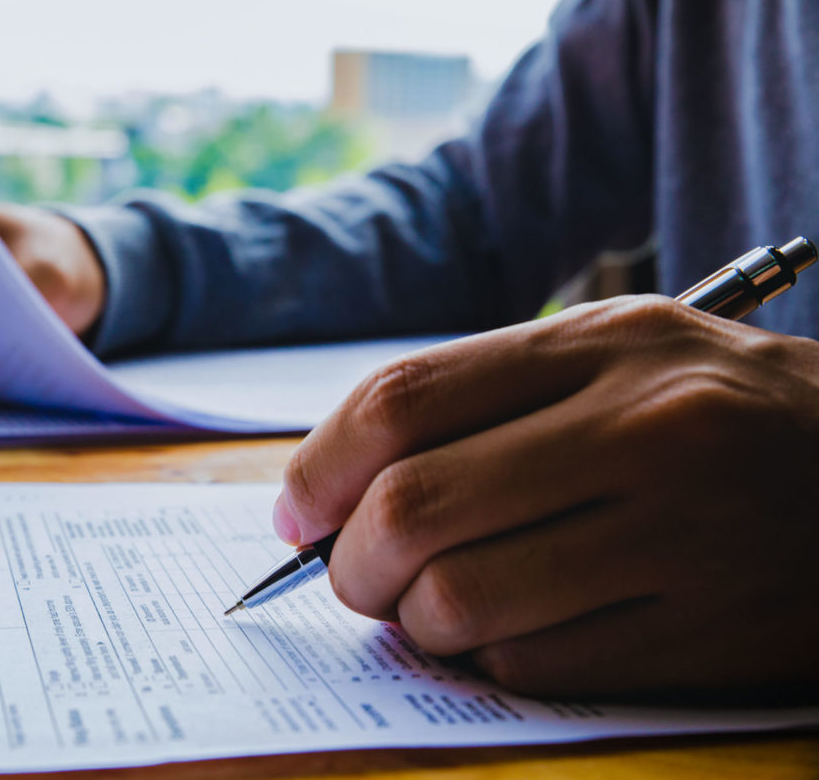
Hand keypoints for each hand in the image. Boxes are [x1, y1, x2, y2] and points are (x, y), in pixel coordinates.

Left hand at [275, 295, 818, 696]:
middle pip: (414, 505)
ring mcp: (682, 535)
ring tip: (433, 605)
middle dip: (349, 561)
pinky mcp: (707, 632)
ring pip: (461, 601)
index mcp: (602, 344)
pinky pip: (533, 666)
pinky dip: (488, 661)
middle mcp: (644, 429)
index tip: (299, 512)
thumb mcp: (611, 358)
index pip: (402, 400)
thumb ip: (475, 405)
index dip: (318, 467)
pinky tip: (512, 632)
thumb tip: (326, 493)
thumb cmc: (713, 413)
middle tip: (353, 575)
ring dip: (414, 620)